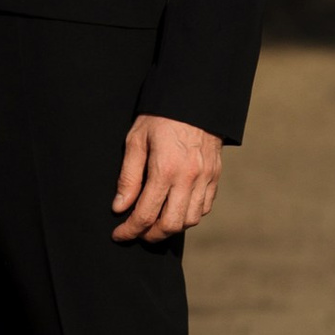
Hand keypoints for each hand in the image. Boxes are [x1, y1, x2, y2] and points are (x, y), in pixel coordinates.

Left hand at [111, 114, 222, 241]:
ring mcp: (205, 179)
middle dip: (150, 235)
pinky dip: (189, 215)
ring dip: (171, 227)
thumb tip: (120, 208)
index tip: (118, 235)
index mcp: (165, 170)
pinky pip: (204, 208)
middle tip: (136, 232)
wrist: (195, 98)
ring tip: (155, 222)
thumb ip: (128, 177)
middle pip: (170, 225)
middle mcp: (188, 178)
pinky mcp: (215, 176)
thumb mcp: (136, 141)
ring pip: (190, 220)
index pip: (145, 214)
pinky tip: (175, 208)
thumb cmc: (160, 117)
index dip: (129, 230)